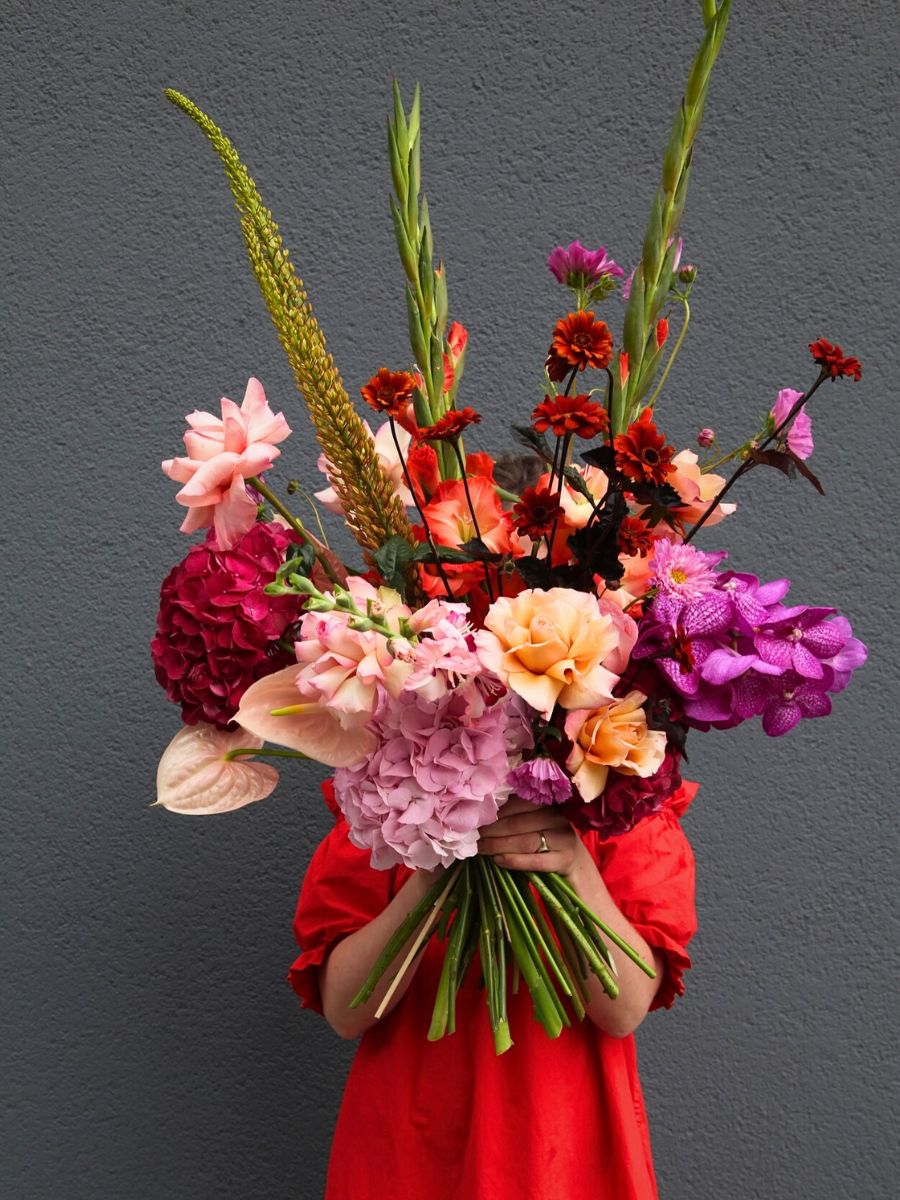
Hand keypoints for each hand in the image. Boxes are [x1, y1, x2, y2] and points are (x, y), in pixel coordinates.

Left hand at [477, 796, 592, 876]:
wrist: (579, 866)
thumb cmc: (549, 843)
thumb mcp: (536, 824)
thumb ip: (515, 818)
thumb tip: (480, 818)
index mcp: (546, 804)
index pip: (516, 804)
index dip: (493, 812)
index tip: (474, 819)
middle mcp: (556, 818)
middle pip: (516, 823)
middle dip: (490, 830)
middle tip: (472, 837)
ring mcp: (563, 838)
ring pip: (524, 841)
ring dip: (498, 845)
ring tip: (480, 848)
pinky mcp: (565, 859)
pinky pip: (536, 860)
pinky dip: (515, 860)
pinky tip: (498, 860)